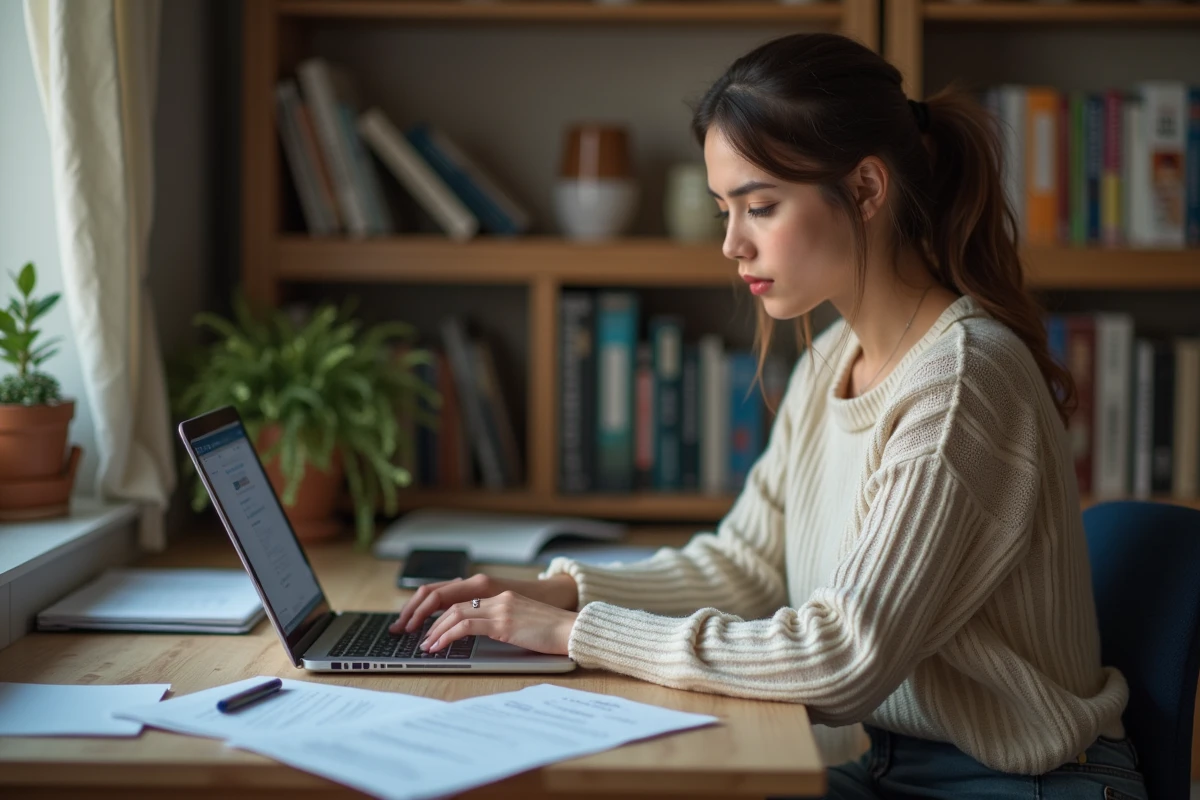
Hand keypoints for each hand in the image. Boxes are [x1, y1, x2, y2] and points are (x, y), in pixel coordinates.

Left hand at [420, 592, 576, 655]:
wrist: (573, 630)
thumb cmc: (553, 633)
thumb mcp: (523, 624)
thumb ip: (503, 624)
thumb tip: (481, 635)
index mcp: (503, 597)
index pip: (463, 600)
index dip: (442, 613)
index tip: (430, 627)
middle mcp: (499, 598)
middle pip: (453, 603)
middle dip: (431, 620)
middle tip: (420, 636)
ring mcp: (501, 608)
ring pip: (455, 614)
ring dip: (436, 630)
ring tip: (427, 645)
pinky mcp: (503, 622)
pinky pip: (465, 626)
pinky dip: (447, 636)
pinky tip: (439, 646)